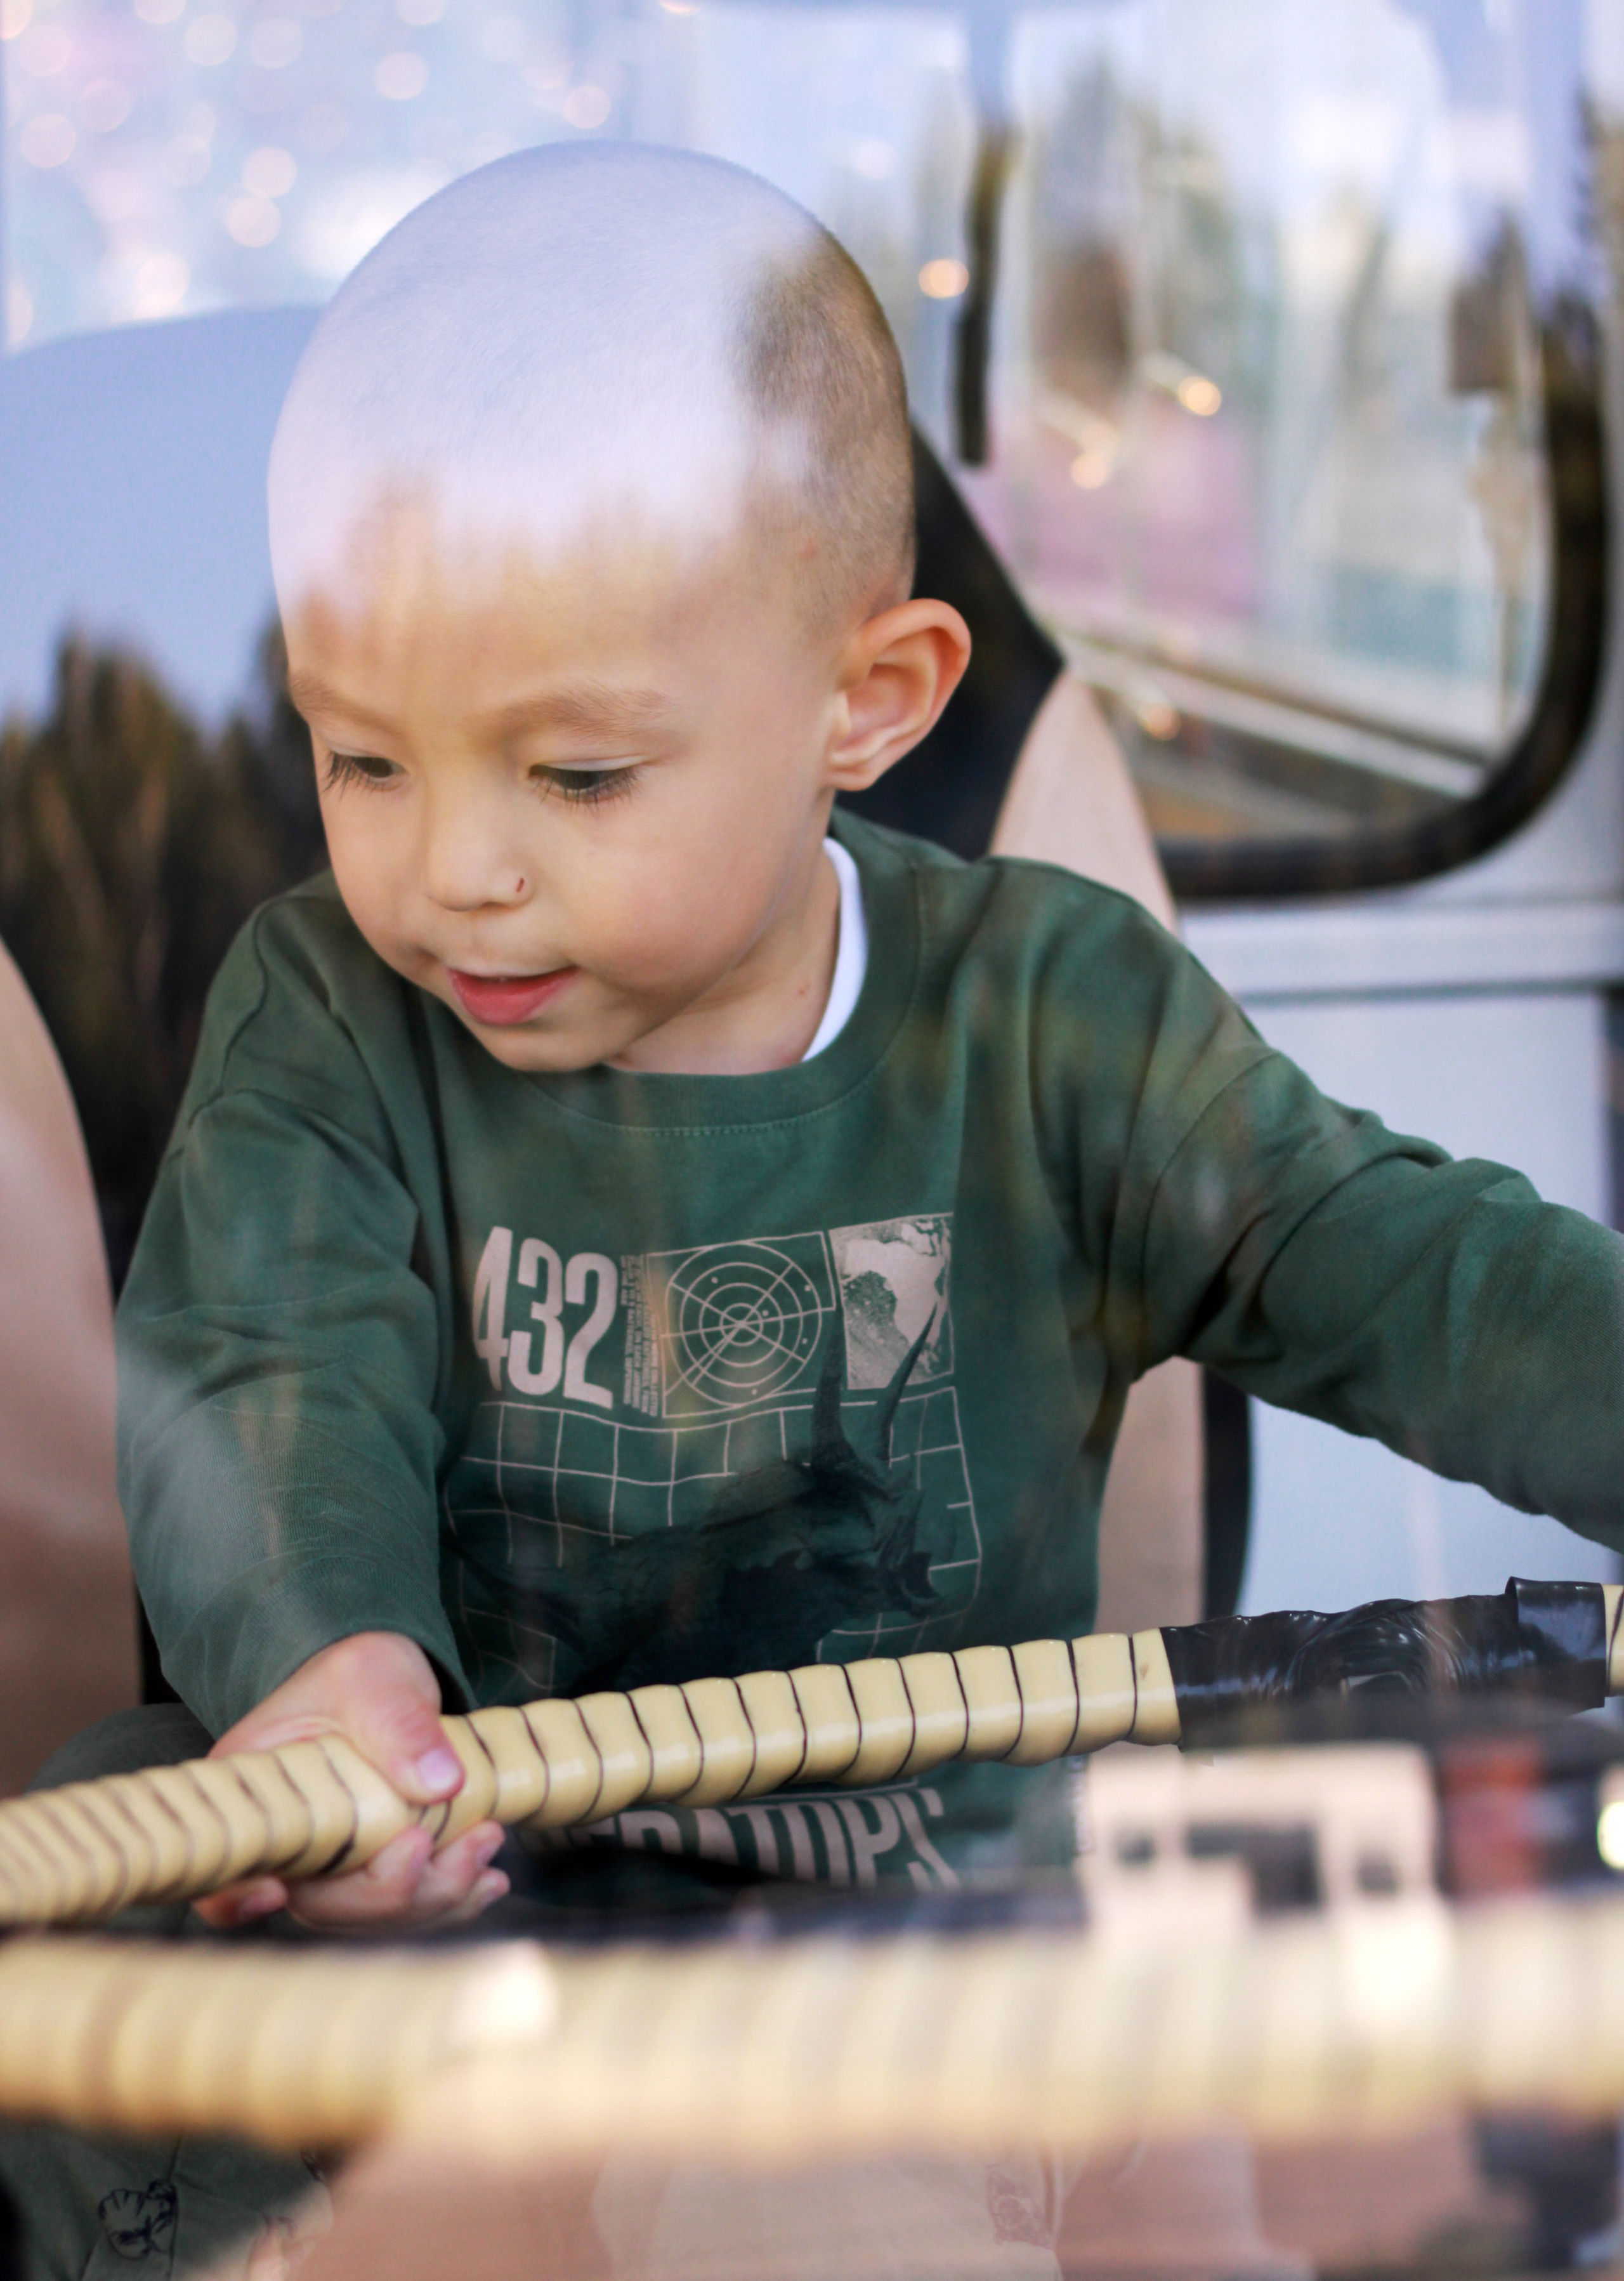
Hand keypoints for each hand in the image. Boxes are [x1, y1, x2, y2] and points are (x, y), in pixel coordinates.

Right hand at [194, 1632, 508, 1932]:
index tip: (277, 1892)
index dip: (236, 1898)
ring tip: (489, 1845)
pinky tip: (489, 1877)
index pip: (222, 1866)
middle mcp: (285, 1840)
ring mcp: (331, 1865)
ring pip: (370, 1915)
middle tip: (463, 1844)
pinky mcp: (374, 1871)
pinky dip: (450, 1898)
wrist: (390, 1680)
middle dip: (392, 1890)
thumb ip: (399, 1722)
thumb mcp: (373, 1676)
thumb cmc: (361, 1672)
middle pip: (318, 1904)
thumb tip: (440, 1782)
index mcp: (255, 1791)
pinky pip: (406, 1906)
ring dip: (435, 1895)